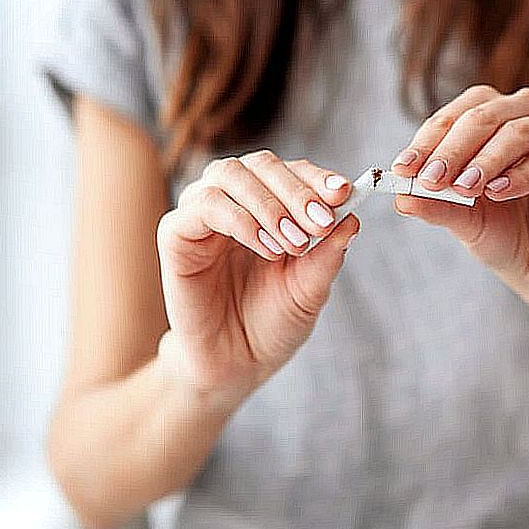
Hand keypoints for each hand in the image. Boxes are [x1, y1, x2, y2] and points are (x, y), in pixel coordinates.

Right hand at [155, 151, 359, 402]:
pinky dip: (240, 220)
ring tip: (294, 243)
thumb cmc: (273, 323)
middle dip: (297, 190)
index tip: (344, 194)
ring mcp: (203, 214)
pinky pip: (203, 206)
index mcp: (270, 205)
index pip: (293, 172)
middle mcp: (235, 200)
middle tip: (320, 223)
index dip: (317, 178)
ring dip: (269, 204)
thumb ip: (328, 254)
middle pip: (261, 164)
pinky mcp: (176, 234)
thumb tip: (353, 216)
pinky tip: (267, 248)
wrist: (237, 365)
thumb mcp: (310, 289)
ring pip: (230, 174)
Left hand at [390, 84, 528, 315]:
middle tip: (431, 178)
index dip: (429, 138)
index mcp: (497, 121)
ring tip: (463, 188)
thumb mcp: (463, 221)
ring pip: (521, 130)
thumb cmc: (505, 236)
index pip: (461, 112)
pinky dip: (523, 174)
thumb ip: (435, 205)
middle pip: (487, 113)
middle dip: (453, 147)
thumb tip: (400, 196)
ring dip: (487, 158)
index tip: (403, 168)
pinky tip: (498, 192)